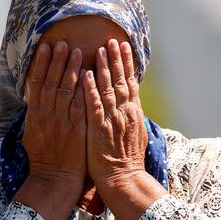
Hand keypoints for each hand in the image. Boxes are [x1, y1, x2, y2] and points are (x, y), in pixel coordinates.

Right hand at [21, 41, 86, 206]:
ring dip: (71, 69)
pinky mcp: (77, 130)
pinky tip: (88, 75)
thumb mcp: (34, 133)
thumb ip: (37, 113)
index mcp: (35, 115)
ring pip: (66, 91)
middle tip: (63, 42)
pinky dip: (84, 89)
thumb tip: (37, 96)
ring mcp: (62, 122)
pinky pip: (80, 105)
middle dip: (58, 61)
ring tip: (77, 51)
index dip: (43, 64)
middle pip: (52, 82)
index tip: (46, 47)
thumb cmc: (45, 158)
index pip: (38, 83)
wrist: (55, 180)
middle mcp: (47, 116)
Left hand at [83, 39, 165, 219]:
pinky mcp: (99, 128)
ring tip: (99, 50)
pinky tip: (86, 75)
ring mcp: (112, 119)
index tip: (123, 47)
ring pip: (107, 88)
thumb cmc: (127, 161)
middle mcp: (124, 112)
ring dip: (103, 68)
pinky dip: (90, 89)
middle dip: (116, 59)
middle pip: (120, 80)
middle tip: (112, 40)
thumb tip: (131, 104)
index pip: (130, 82)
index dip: (126, 64)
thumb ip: (131, 117)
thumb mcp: (133, 135)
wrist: (123, 179)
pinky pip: (94, 104)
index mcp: (132, 113)